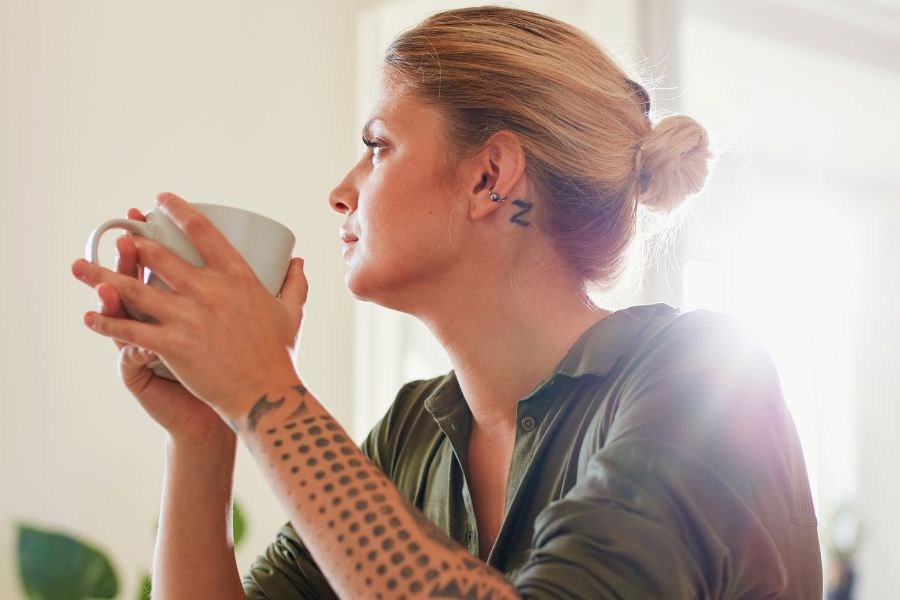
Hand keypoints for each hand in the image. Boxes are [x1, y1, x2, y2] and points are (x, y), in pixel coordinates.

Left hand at [73, 193, 307, 420]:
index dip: (178, 210)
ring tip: (80, 267)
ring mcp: (187, 317)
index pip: (203, 231)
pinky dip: (106, 323)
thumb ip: (294, 284)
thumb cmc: (279, 354)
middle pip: (160, 256)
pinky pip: (130, 331)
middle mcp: (209, 291)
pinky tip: (89, 317)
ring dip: (102, 277)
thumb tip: (298, 261)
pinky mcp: (172, 345)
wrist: (265, 394)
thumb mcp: (291, 313)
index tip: (161, 200)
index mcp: (238, 277)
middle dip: (133, 242)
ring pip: (134, 290)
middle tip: (119, 236)